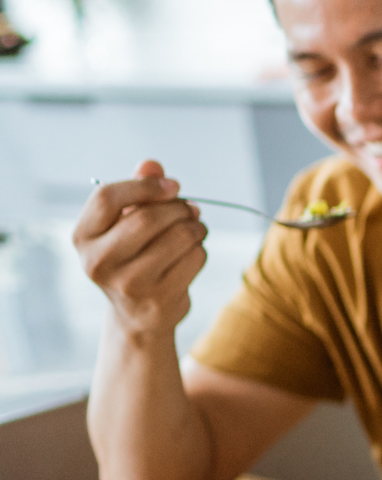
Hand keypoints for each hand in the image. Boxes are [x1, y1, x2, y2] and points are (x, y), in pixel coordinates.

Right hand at [73, 160, 207, 336]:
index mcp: (83, 236)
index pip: (107, 198)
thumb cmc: (132, 255)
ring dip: (196, 227)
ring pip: (178, 237)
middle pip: (148, 218)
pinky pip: (194, 258)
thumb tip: (151, 165)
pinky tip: (192, 252)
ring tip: (195, 228)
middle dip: (178, 208)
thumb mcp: (125, 222)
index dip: (145, 186)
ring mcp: (128, 284)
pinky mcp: (159, 299)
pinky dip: (200, 249)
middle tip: (191, 209)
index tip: (172, 186)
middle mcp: (98, 262)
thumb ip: (137, 190)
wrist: (137, 313)